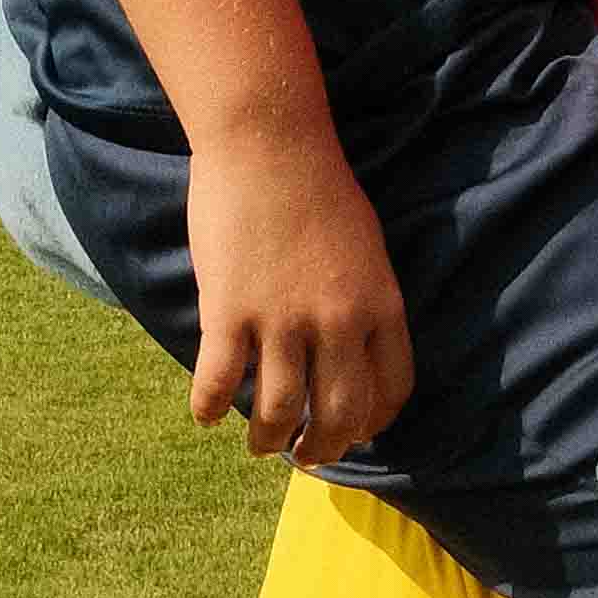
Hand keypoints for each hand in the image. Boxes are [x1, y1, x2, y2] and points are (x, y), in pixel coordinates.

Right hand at [189, 113, 412, 463]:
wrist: (269, 142)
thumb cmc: (318, 186)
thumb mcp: (366, 248)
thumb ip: (364, 300)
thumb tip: (352, 347)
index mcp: (380, 306)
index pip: (391, 391)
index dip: (373, 423)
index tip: (356, 432)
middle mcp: (338, 323)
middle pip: (340, 415)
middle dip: (325, 448)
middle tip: (308, 456)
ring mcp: (282, 321)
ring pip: (279, 412)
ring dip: (269, 440)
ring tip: (260, 446)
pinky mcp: (228, 313)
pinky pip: (219, 383)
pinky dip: (211, 408)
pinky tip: (206, 415)